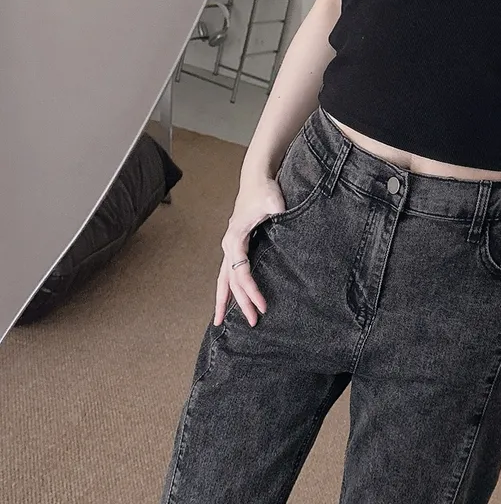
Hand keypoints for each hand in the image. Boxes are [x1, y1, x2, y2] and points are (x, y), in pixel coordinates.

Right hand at [214, 176, 286, 326]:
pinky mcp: (236, 247)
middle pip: (230, 282)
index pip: (241, 273)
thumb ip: (275, 207)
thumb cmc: (264, 190)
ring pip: (223, 280)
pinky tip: (230, 302)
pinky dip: (228, 289)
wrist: (256, 180)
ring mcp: (230, 248)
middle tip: (253, 323)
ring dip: (224, 301)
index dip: (252, 291)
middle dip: (240, 304)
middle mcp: (228, 246)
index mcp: (234, 239)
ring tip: (219, 322)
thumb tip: (278, 213)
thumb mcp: (272, 199)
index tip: (264, 306)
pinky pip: (229, 274)